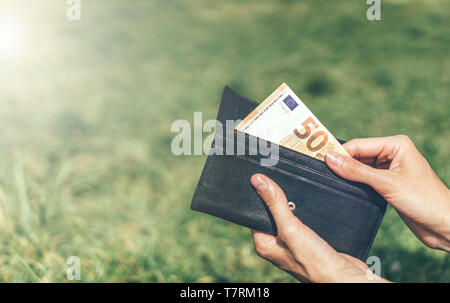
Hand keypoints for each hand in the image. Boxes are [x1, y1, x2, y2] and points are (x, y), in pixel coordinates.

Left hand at [250, 174, 388, 282]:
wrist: (345, 276)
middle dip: (278, 196)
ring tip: (297, 184)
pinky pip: (305, 217)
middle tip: (280, 175)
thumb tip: (258, 180)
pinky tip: (311, 199)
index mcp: (265, 243)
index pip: (255, 213)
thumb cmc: (315, 262)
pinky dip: (308, 208)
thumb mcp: (291, 229)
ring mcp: (294, 240)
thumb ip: (275, 204)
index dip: (259, 195)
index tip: (261, 176)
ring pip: (291, 212)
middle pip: (273, 210)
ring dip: (295, 201)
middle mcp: (277, 242)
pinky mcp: (310, 238)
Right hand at [325, 135, 449, 250]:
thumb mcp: (386, 184)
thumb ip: (356, 171)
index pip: (358, 145)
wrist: (445, 226)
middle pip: (358, 155)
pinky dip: (355, 183)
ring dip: (348, 174)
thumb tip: (330, 158)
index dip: (339, 153)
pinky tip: (346, 188)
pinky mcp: (388, 184)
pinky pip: (365, 179)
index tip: (318, 160)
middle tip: (321, 171)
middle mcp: (393, 154)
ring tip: (330, 180)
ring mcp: (390, 169)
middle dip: (343, 163)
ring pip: (360, 168)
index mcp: (396, 144)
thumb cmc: (425, 201)